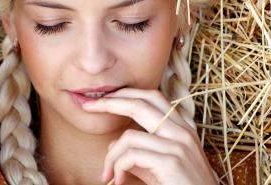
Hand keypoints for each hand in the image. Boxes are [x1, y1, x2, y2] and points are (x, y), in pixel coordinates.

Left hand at [82, 88, 216, 184]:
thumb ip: (138, 153)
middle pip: (140, 103)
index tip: (104, 98)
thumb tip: (113, 144)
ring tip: (107, 174)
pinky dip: (118, 167)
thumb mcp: (158, 167)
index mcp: (182, 128)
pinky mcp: (171, 162)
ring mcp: (178, 146)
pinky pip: (131, 156)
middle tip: (88, 106)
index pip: (152, 97)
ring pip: (129, 136)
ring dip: (110, 156)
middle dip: (110, 102)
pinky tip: (119, 180)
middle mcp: (182, 132)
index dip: (126, 93)